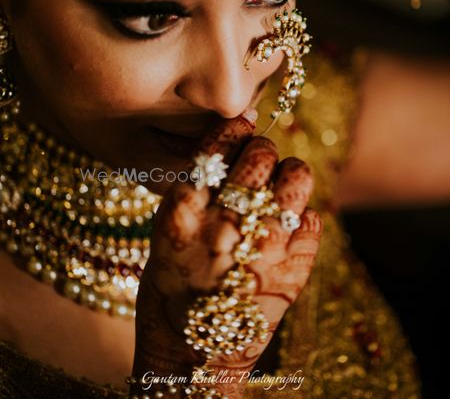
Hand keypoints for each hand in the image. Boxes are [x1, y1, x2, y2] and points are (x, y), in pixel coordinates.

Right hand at [132, 111, 321, 395]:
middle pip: (260, 156)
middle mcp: (225, 225)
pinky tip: (288, 230)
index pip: (218, 146)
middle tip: (260, 160)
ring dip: (291, 175)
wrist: (191, 357)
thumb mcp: (166, 231)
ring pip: (296, 179)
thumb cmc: (172, 289)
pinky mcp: (294, 273)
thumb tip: (234, 142)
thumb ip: (197, 189)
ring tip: (283, 185)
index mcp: (184, 212)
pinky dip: (305, 221)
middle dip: (263, 150)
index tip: (242, 126)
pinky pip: (314, 222)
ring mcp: (264, 249)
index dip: (235, 128)